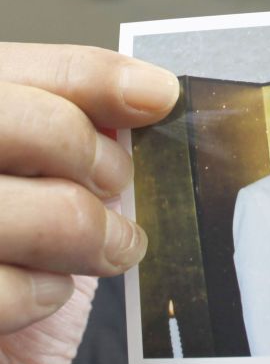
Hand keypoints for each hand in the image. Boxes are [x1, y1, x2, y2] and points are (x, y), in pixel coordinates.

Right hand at [0, 43, 178, 363]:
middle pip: (3, 118)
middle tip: (116, 181)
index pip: (11, 69)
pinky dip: (40, 293)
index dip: (87, 74)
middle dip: (80, 147)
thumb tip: (136, 98)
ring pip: (6, 205)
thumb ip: (73, 144)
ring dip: (82, 231)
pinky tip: (46, 295)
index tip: (159, 94)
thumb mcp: (51, 197)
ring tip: (106, 248)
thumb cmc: (16, 289)